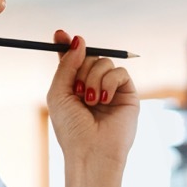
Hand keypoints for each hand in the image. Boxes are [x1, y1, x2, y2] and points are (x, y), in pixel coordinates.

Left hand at [46, 29, 138, 168]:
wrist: (92, 151)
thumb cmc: (71, 129)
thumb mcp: (59, 93)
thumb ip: (66, 65)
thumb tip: (79, 39)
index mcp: (74, 87)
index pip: (73, 59)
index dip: (67, 45)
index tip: (59, 34)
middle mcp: (93, 86)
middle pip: (89, 56)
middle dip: (81, 67)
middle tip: (78, 88)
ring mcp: (112, 90)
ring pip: (104, 62)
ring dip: (93, 78)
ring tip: (90, 100)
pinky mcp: (128, 94)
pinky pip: (120, 72)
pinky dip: (109, 83)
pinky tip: (104, 100)